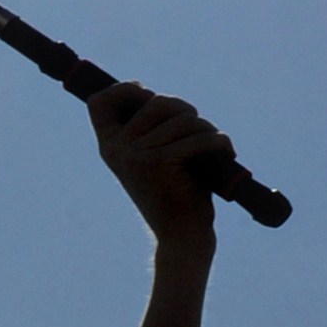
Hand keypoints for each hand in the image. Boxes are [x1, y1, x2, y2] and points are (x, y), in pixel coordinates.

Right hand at [89, 83, 227, 249]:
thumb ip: (148, 131)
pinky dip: (219, 142)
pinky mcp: (161, 162)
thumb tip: (154, 95)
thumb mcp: (152, 160)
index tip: (145, 91)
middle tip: (200, 129)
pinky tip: (226, 152)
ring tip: (216, 147)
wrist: (181, 236)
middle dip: (186, 110)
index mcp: (110, 148)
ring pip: (183, 119)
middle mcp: (118, 149)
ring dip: (207, 129)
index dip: (123, 90)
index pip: (100, 103)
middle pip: (157, 102)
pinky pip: (198, 137)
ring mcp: (137, 155)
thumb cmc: (174, 195)